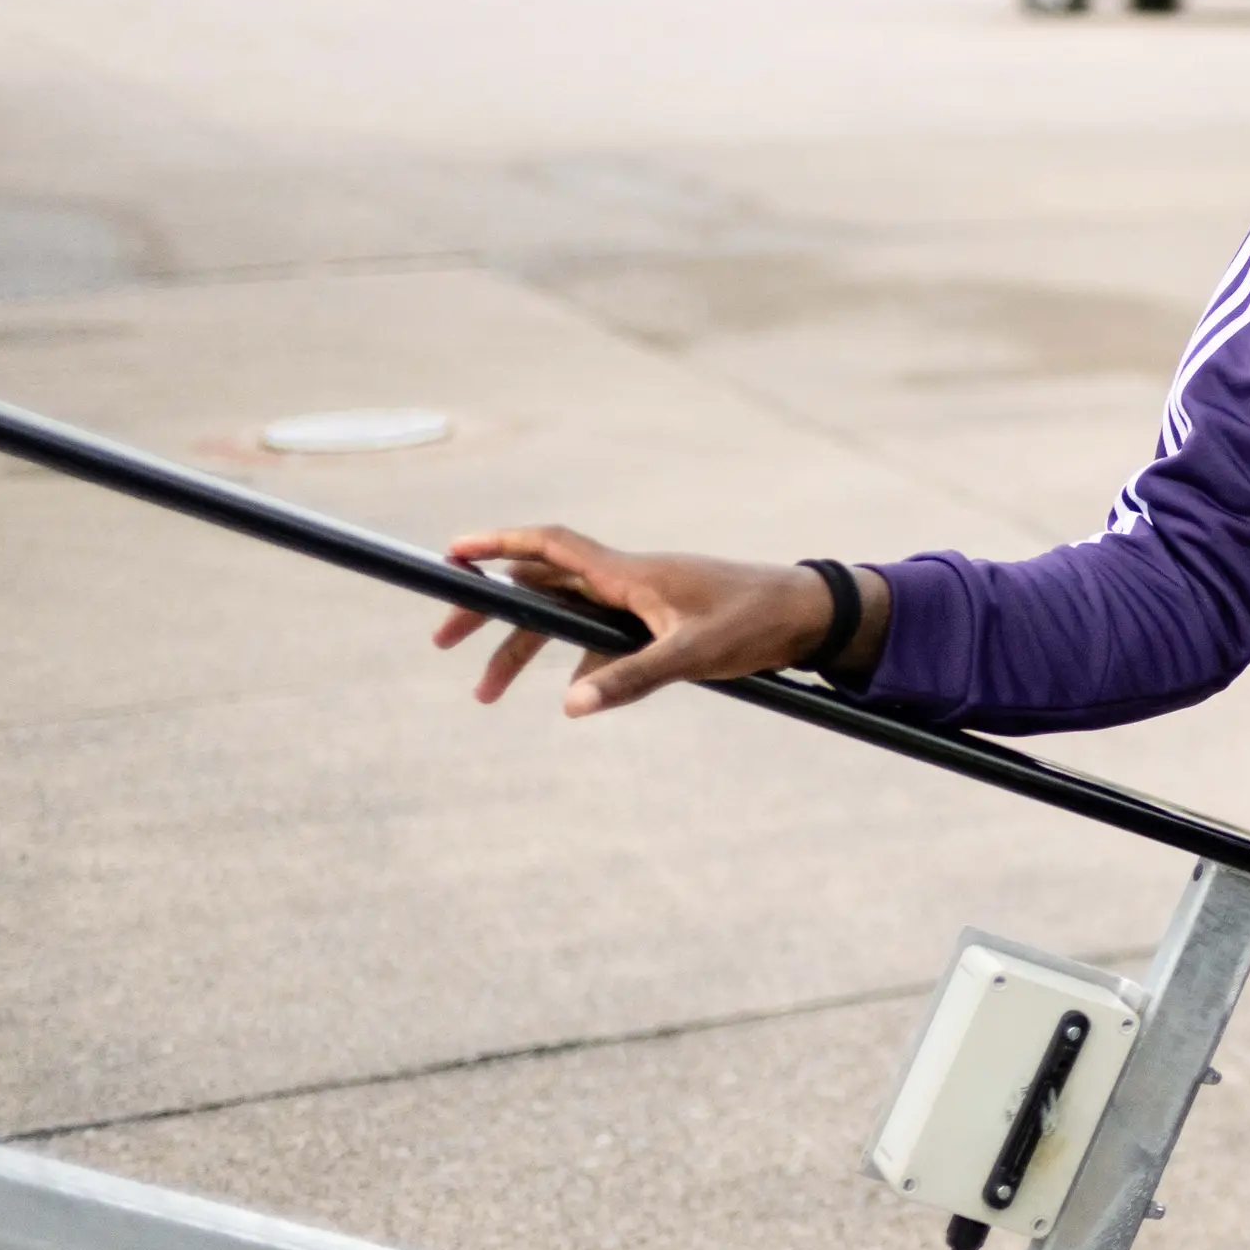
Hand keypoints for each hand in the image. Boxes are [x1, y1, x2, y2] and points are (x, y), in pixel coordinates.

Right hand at [433, 527, 876, 716]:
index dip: (497, 543)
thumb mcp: (693, 654)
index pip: (549, 545)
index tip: (450, 553)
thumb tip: (569, 706)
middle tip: (441, 641)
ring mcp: (641, 598)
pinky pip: (601, 636)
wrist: (808, 616)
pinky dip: (579, 661)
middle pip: (539, 583)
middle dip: (488, 609)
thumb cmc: (756, 623)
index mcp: (628, 573)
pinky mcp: (658, 619)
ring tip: (485, 695)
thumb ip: (632, 679)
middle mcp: (627, 579)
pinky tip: (575, 695)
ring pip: (565, 615)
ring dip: (524, 647)